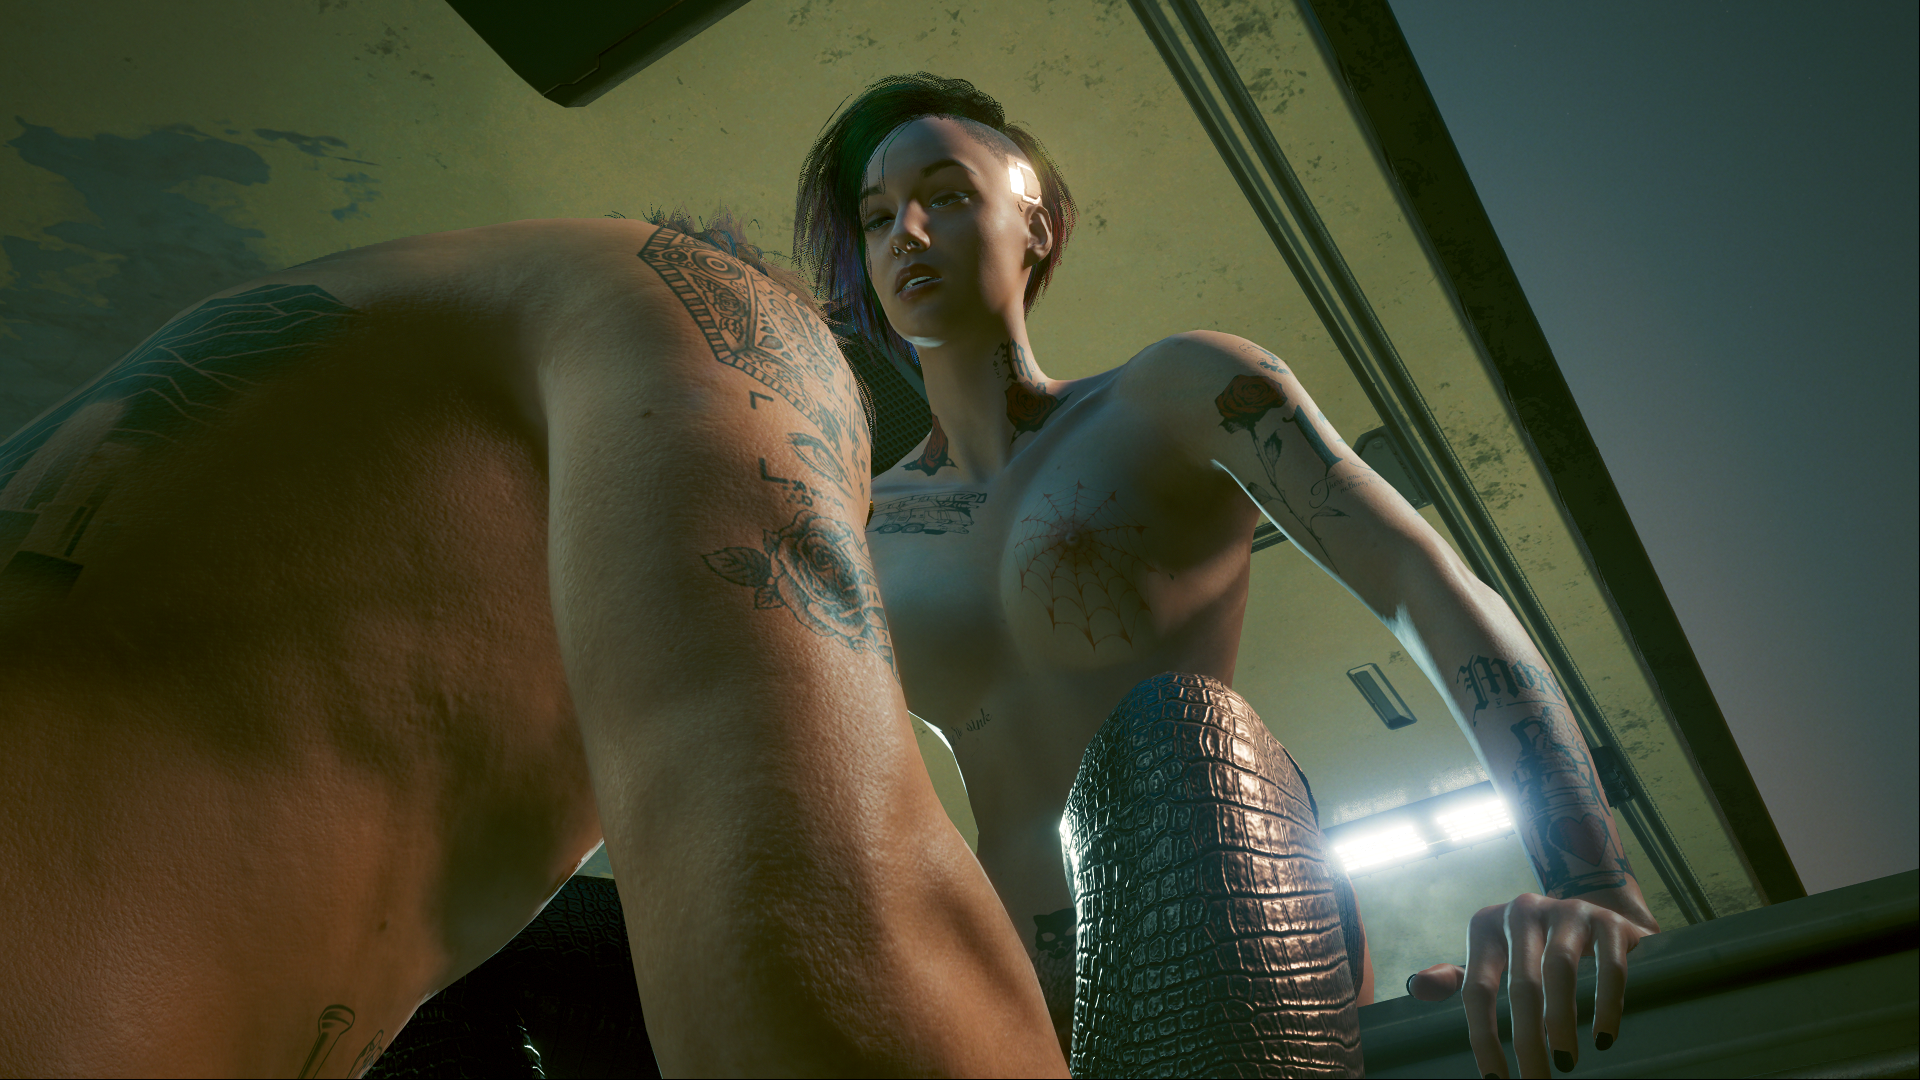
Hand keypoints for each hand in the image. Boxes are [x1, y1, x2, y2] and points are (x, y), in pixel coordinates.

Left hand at [1407, 890, 1655, 1077]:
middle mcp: (1523, 911)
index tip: (1495, 1079)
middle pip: (1522, 984)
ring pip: (1561, 970)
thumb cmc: (1532, 948)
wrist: (1593, 916)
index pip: (1477, 988)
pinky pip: (1610, 967)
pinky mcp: (1609, 921)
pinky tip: (1604, 1038)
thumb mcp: (1492, 955)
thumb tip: (1418, 988)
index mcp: (1486, 925)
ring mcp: (1568, 911)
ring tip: (1565, 1063)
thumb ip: (1458, 976)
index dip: (1483, 1036)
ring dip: (1563, 1023)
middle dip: (1527, 1040)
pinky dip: (1607, 1005)